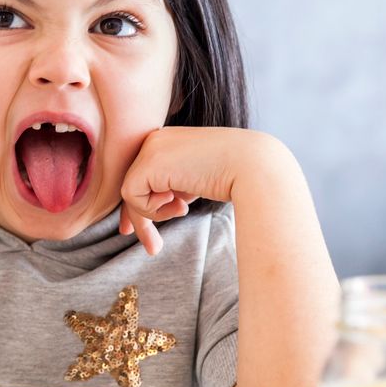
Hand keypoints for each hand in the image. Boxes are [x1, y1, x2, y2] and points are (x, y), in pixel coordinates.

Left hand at [118, 127, 273, 255]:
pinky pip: (132, 196)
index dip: (140, 204)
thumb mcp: (196, 181)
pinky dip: (153, 210)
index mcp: (168, 140)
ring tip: (182, 211)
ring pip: (131, 193)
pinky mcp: (148, 163)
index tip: (136, 231)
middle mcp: (156, 139)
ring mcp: (150, 148)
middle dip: (139, 217)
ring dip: (153, 215)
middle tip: (152, 247)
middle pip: (134, 185)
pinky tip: (180, 205)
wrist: (254, 166)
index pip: (142, 175)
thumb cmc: (235, 176)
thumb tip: (150, 210)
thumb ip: (173, 189)